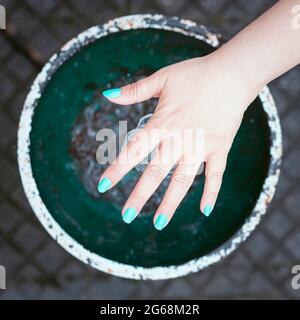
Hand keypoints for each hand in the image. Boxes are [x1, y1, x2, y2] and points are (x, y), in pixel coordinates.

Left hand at [98, 54, 260, 229]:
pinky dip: (211, 192)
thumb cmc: (195, 74)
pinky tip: (205, 210)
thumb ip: (135, 90)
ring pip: (183, 180)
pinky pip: (216, 174)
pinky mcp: (220, 148)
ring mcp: (201, 146)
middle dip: (140, 195)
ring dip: (170, 203)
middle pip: (155, 172)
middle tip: (126, 215)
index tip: (102, 186)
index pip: (134, 151)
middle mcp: (179, 139)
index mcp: (162, 123)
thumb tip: (107, 93)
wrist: (231, 73)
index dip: (117, 169)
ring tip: (158, 223)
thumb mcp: (162, 79)